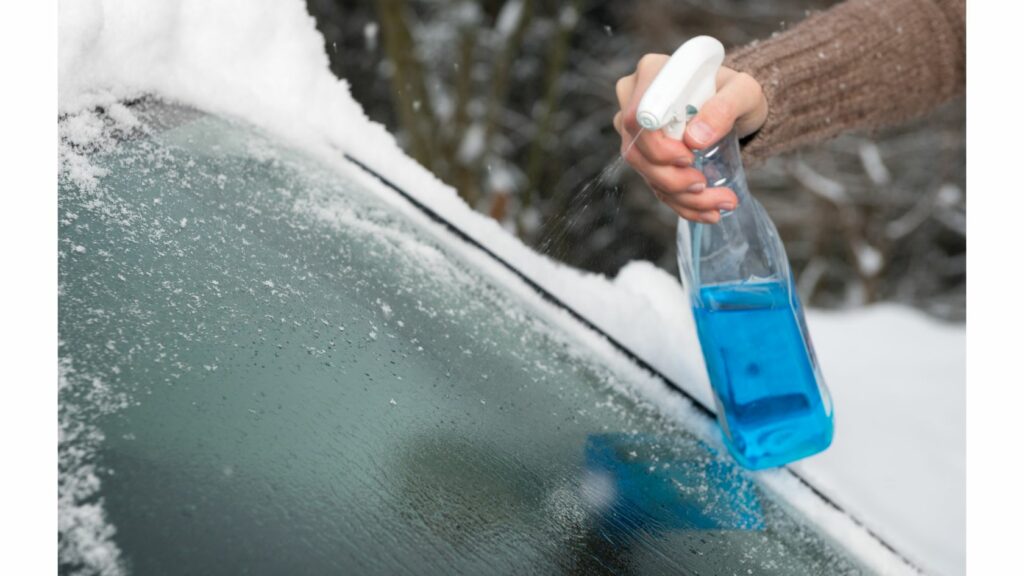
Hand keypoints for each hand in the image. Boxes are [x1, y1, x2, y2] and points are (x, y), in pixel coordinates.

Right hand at [613, 54, 767, 222]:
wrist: (736, 108)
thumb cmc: (737, 92)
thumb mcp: (744, 92)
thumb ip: (724, 107)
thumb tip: (696, 139)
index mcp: (653, 74)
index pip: (638, 116)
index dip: (657, 145)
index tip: (689, 156)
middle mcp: (635, 100)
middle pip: (635, 150)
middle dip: (671, 179)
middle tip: (705, 185)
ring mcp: (636, 130)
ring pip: (645, 173)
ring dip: (681, 197)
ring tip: (720, 203)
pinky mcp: (645, 154)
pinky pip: (655, 184)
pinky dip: (682, 204)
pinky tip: (708, 211)